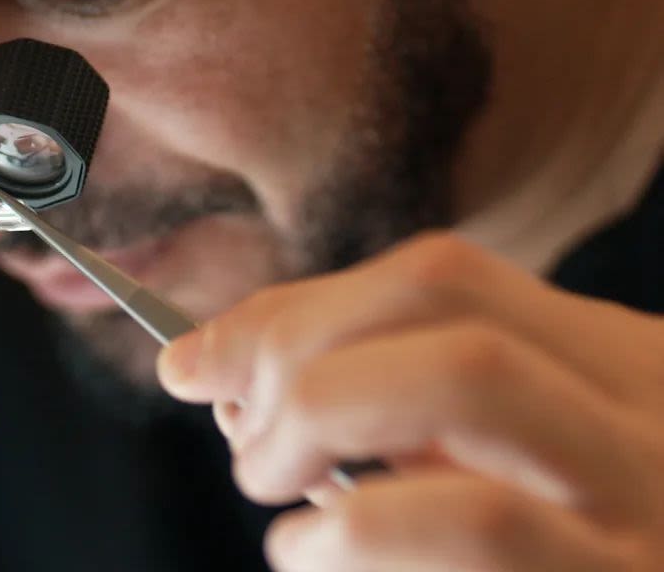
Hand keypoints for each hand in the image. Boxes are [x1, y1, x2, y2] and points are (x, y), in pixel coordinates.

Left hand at [159, 233, 663, 570]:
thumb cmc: (547, 551)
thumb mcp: (494, 464)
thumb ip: (388, 402)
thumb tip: (215, 364)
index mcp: (612, 363)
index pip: (440, 275)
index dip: (294, 306)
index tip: (201, 357)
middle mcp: (642, 414)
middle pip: (442, 303)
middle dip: (297, 352)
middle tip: (241, 436)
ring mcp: (643, 503)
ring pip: (465, 380)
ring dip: (318, 417)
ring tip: (271, 491)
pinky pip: (475, 528)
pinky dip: (349, 534)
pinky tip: (307, 552)